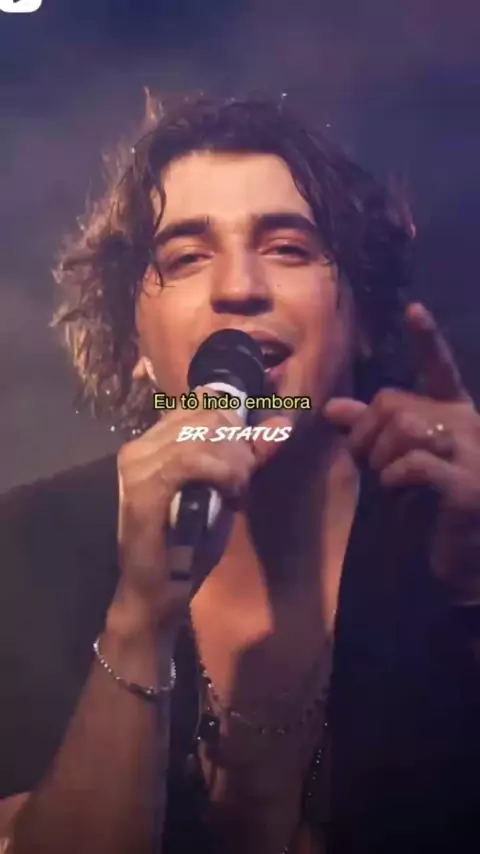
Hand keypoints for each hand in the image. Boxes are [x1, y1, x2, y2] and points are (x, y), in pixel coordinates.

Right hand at [114, 389, 289, 629]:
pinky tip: (229, 492)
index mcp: (154, 442)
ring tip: (235, 489)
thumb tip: (280, 421)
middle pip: (207, 414)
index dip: (234, 421)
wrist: (156, 590)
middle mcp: (140, 446)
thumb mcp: (225, 490)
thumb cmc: (188, 543)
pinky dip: (220, 472)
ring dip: (232, 461)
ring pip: (202, 434)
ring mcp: (137, 464)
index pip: (201, 402)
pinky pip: (190, 459)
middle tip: (242, 477)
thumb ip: (248, 455)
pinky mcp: (142, 487)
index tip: (245, 456)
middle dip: (237, 443)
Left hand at [324, 303, 479, 599]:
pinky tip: (397, 488)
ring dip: (380, 457)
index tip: (413, 309)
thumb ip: (369, 431)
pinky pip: (415, 463)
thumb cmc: (428, 506)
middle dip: (366, 433)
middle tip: (369, 463)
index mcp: (454, 414)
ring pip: (405, 428)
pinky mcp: (468, 487)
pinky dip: (394, 475)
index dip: (428, 340)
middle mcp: (469, 425)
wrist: (463, 557)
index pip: (440, 369)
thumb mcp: (396, 461)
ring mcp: (474, 455)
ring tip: (387, 480)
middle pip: (396, 403)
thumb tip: (332, 407)